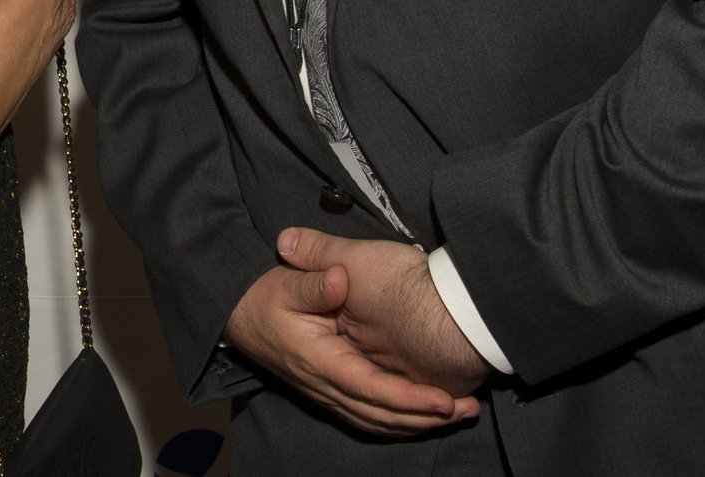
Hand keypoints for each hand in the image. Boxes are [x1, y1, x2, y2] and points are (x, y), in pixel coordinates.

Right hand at [223, 255, 479, 438]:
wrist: (238, 316)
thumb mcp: (285, 281)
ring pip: (377, 421)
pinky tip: (423, 416)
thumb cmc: (264, 297)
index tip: (443, 398)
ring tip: (457, 414)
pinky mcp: (332, 392)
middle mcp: (325, 384)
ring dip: (416, 423)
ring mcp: (328, 393)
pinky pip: (369, 417)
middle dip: (424, 417)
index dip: (407, 398)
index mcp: (318, 360)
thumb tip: (341, 282)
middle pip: (380, 414)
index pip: (369, 388)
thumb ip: (315, 281)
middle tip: (466, 410)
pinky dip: (398, 422)